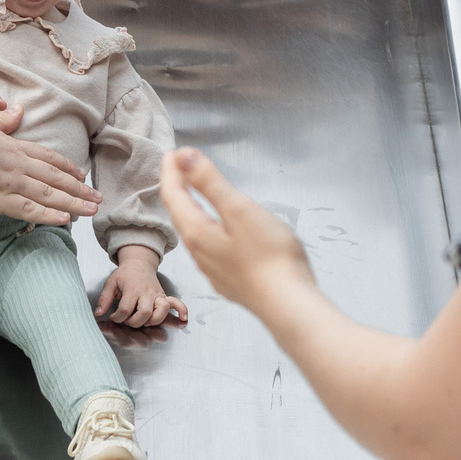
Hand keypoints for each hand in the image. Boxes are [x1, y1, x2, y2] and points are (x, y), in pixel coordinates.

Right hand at [0, 101, 98, 224]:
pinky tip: (65, 220)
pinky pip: (27, 208)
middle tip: (99, 197)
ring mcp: (6, 180)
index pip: (47, 158)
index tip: (83, 175)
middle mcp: (15, 163)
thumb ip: (2, 123)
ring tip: (92, 210)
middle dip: (79, 188)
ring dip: (73, 202)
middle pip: (55, 177)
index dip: (68, 168)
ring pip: (48, 193)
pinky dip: (48, 214)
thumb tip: (18, 110)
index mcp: (11, 146)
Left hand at [96, 246, 188, 329]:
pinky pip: (177, 303)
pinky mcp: (164, 297)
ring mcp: (157, 295)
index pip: (125, 309)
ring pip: (160, 312)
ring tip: (143, 320)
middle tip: (128, 319)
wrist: (139, 263)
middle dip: (134, 322)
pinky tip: (183, 319)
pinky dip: (181, 310)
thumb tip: (98, 313)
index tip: (113, 317)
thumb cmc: (125, 275)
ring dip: (152, 321)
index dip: (117, 317)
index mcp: (132, 289)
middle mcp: (147, 293)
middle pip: (145, 313)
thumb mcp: (111, 283)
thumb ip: (104, 298)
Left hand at [158, 148, 315, 316]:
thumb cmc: (269, 258)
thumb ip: (211, 183)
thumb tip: (186, 157)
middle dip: (178, 188)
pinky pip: (209, 248)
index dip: (171, 171)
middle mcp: (200, 253)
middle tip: (179, 168)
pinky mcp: (231, 280)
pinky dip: (207, 228)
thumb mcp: (239, 210)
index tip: (172, 153)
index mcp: (197, 232)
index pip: (174, 196)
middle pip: (181, 214)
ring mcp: (215, 269)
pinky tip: (219, 230)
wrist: (288, 306)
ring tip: (195, 195)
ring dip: (191, 209)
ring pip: (194, 233)